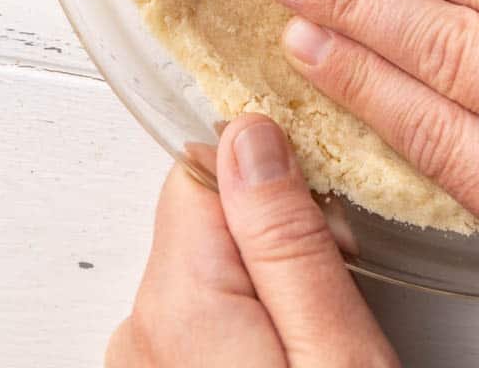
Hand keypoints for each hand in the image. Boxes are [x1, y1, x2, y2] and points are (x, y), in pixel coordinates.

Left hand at [106, 115, 397, 367]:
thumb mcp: (336, 349)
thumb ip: (287, 240)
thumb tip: (250, 132)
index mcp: (178, 300)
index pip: (207, 164)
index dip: (280, 179)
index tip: (328, 223)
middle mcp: (142, 326)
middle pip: (211, 214)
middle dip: (277, 233)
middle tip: (336, 292)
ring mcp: (146, 358)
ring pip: (211, 264)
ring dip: (266, 279)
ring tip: (319, 336)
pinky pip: (202, 315)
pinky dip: (247, 320)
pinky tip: (289, 355)